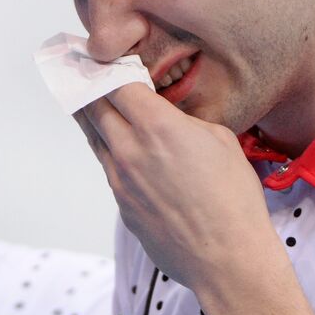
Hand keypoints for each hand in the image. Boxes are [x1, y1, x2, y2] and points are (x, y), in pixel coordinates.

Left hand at [75, 83, 282, 293]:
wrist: (226, 257)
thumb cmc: (233, 199)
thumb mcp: (219, 139)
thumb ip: (183, 120)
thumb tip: (165, 118)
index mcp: (157, 126)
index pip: (116, 82)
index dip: (108, 66)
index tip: (105, 57)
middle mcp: (130, 149)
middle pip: (94, 106)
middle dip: (88, 85)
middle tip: (81, 69)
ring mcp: (120, 179)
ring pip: (94, 136)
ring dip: (89, 115)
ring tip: (83, 97)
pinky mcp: (122, 204)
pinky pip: (107, 166)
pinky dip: (106, 147)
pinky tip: (113, 142)